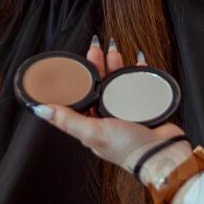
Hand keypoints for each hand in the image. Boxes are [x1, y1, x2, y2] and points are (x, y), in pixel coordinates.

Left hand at [33, 38, 186, 173]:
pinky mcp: (145, 108)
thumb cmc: (128, 148)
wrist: (162, 153)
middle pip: (99, 86)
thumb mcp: (93, 132)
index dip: (77, 80)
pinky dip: (138, 73)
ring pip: (118, 83)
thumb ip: (67, 120)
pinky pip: (139, 86)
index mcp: (93, 124)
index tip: (76, 64)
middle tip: (96, 49)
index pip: (80, 98)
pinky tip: (138, 63)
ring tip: (114, 51)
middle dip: (97, 67)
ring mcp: (127, 112)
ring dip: (116, 66)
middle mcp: (108, 117)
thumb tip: (40, 110)